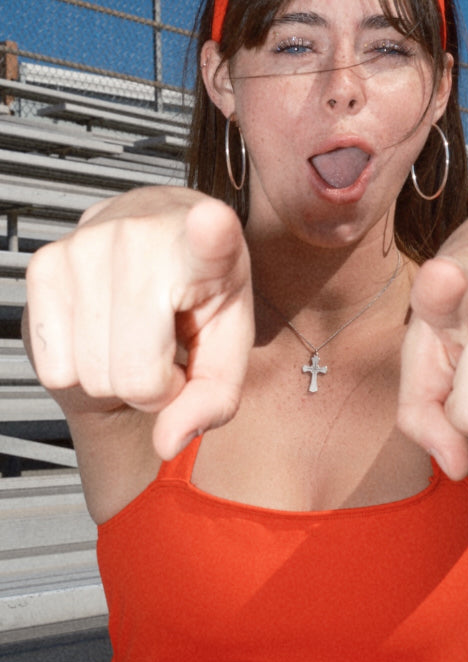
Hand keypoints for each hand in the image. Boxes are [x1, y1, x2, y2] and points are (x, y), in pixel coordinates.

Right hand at [24, 187, 253, 459]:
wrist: (159, 241)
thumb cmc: (199, 294)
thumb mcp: (228, 345)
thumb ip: (212, 400)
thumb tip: (168, 440)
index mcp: (207, 248)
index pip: (209, 239)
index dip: (211, 235)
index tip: (212, 222)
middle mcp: (143, 236)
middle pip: (134, 374)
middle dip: (153, 385)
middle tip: (166, 347)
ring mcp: (87, 244)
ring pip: (90, 374)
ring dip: (115, 374)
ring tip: (137, 333)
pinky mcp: (45, 263)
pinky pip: (54, 366)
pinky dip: (78, 367)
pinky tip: (102, 327)